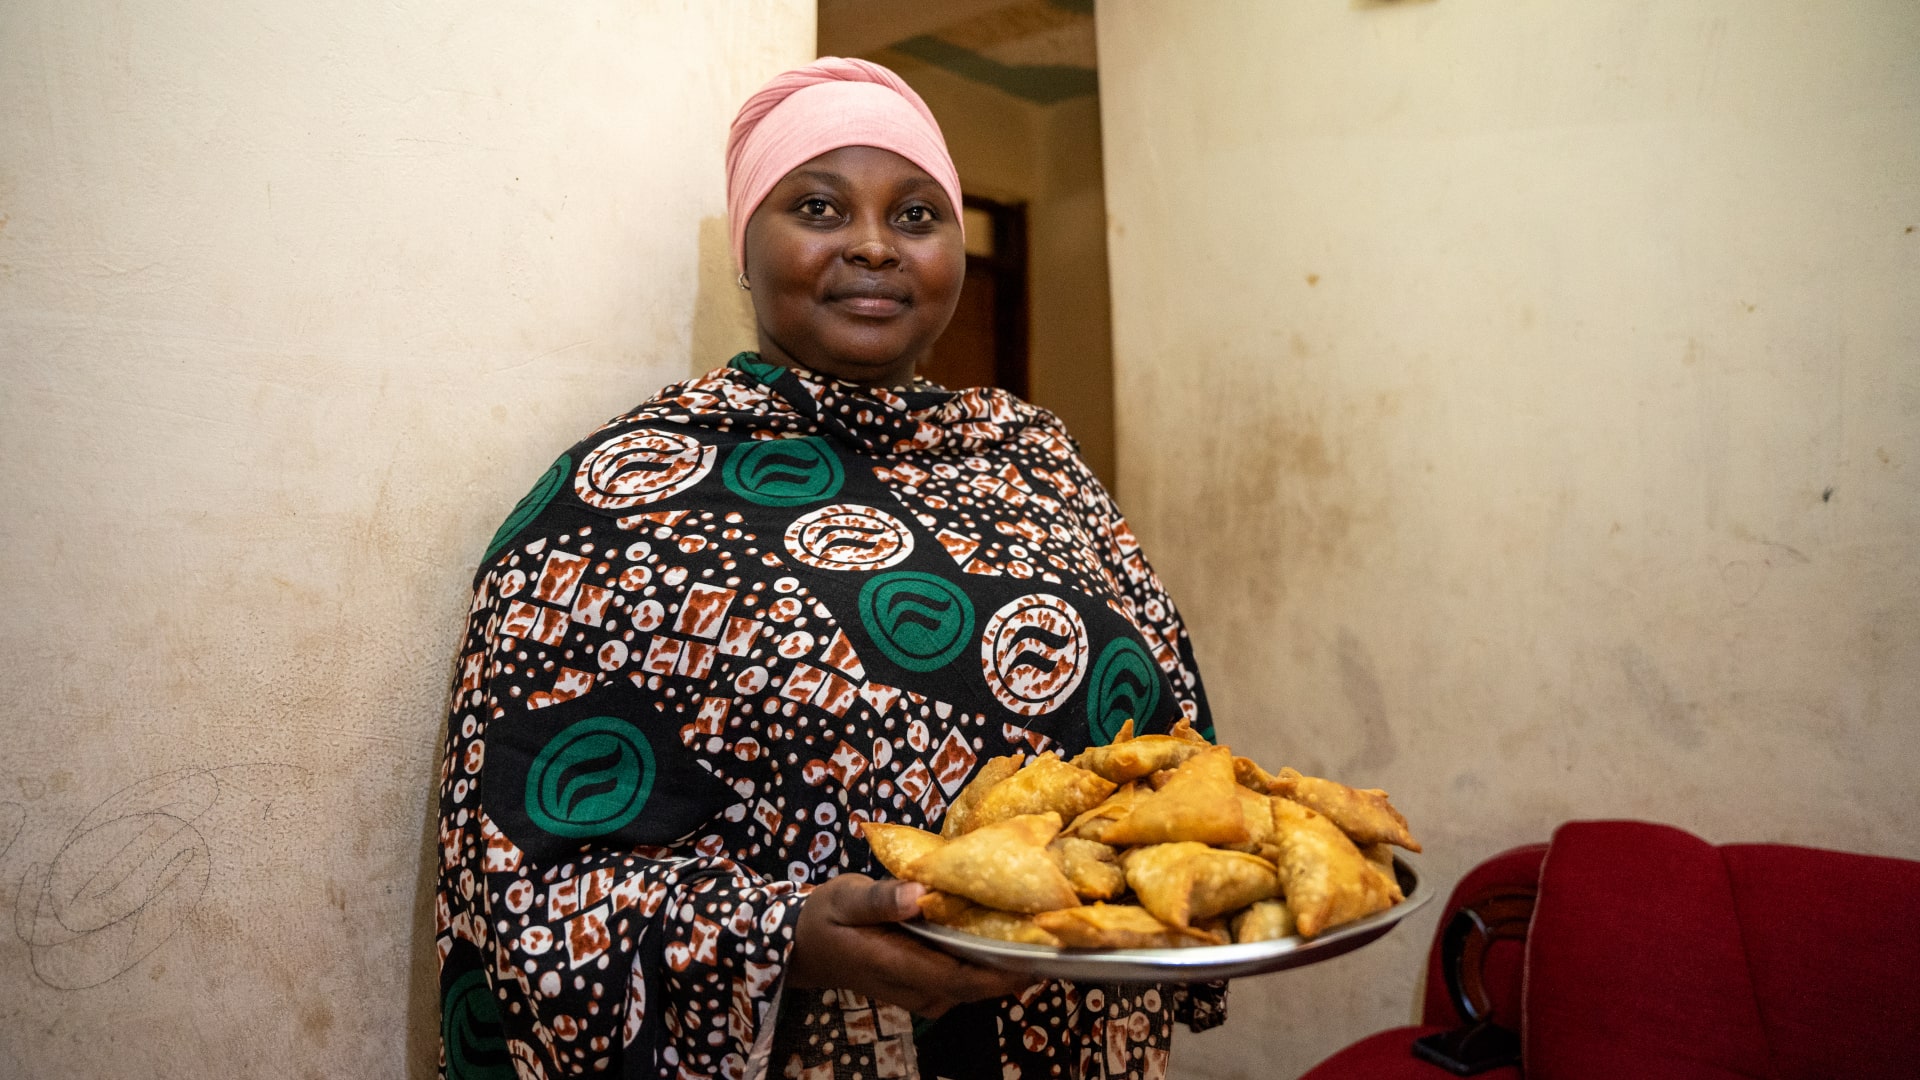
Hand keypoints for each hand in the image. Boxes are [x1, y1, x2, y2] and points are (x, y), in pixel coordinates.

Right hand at [787, 873, 1037, 1017]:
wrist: (800, 947)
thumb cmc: (824, 918)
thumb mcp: (844, 898)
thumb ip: (880, 899)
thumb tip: (919, 893)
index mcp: (898, 967)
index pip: (962, 977)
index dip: (1004, 969)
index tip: (1041, 952)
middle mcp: (915, 989)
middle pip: (978, 987)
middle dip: (1018, 967)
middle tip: (1059, 935)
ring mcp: (921, 993)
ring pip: (974, 987)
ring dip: (1007, 967)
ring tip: (1042, 932)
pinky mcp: (923, 987)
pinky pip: (964, 981)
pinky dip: (988, 964)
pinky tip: (1007, 937)